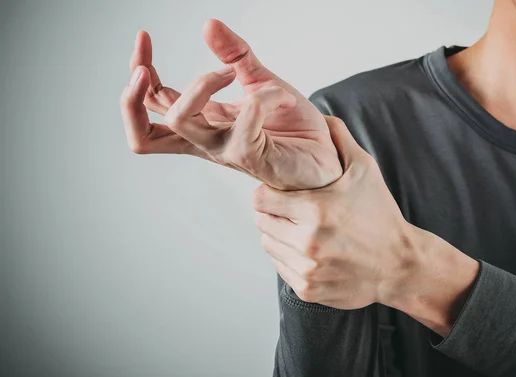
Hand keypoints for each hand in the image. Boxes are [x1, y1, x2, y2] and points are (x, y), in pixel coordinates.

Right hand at [120, 20, 341, 189]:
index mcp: (204, 122)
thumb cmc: (293, 130)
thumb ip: (235, 56)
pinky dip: (264, 97)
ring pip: (183, 121)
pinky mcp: (253, 157)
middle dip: (133, 95)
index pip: (152, 104)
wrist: (325, 158)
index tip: (144, 35)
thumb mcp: (261, 81)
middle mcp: (207, 140)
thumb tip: (208, 24)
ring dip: (201, 84)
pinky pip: (245, 122)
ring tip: (230, 74)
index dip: (138, 71)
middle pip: (143, 135)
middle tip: (145, 67)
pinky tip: (282, 95)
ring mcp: (227, 150)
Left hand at [252, 116, 478, 334]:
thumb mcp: (365, 170)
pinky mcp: (307, 289)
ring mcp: (307, 269)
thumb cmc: (380, 214)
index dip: (267, 194)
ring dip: (279, 236)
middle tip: (293, 211)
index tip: (280, 194)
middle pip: (260, 222)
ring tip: (303, 230)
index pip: (260, 199)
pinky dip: (289, 258)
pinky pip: (280, 267)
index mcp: (316, 209)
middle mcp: (308, 242)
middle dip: (273, 214)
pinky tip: (311, 251)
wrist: (399, 264)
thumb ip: (338, 139)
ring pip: (268, 245)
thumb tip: (319, 116)